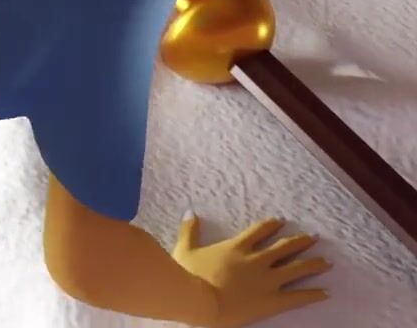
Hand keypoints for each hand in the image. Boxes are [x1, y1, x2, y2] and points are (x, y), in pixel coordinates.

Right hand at [172, 214, 330, 327]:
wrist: (201, 302)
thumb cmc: (190, 276)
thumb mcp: (185, 249)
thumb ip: (189, 231)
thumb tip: (190, 211)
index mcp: (237, 247)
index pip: (260, 231)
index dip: (272, 224)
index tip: (283, 221)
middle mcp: (257, 260)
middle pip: (284, 247)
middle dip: (301, 242)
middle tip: (315, 238)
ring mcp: (268, 280)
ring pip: (297, 268)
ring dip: (314, 264)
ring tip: (328, 262)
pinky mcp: (273, 301)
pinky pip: (298, 296)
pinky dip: (314, 294)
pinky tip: (327, 293)